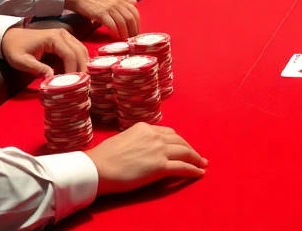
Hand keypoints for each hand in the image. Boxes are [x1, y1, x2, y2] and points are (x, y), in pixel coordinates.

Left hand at [1, 26, 87, 76]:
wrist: (9, 37)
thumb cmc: (14, 49)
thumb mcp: (22, 61)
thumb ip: (37, 69)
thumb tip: (52, 78)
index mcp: (53, 38)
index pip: (70, 55)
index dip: (72, 70)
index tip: (71, 83)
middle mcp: (62, 34)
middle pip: (79, 52)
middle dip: (82, 68)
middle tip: (82, 83)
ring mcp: (65, 35)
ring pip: (81, 49)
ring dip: (83, 64)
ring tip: (82, 78)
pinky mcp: (64, 39)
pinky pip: (77, 49)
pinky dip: (80, 59)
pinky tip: (78, 70)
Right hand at [64, 0, 140, 39]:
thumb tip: (134, 4)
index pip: (134, 10)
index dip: (137, 22)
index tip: (136, 30)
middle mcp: (117, 2)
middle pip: (130, 17)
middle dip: (133, 29)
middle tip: (133, 38)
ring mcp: (109, 7)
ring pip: (122, 22)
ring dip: (125, 32)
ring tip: (125, 39)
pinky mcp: (101, 13)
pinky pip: (112, 24)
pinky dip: (116, 31)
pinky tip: (116, 36)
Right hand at [86, 123, 207, 194]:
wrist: (98, 168)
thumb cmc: (104, 157)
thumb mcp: (123, 139)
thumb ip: (136, 140)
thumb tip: (141, 148)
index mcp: (145, 128)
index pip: (168, 133)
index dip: (178, 141)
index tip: (182, 146)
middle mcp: (155, 136)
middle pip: (179, 141)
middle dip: (189, 148)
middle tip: (197, 155)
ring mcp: (159, 150)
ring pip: (184, 152)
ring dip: (195, 158)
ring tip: (202, 164)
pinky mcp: (160, 166)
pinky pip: (182, 167)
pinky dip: (193, 170)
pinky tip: (199, 173)